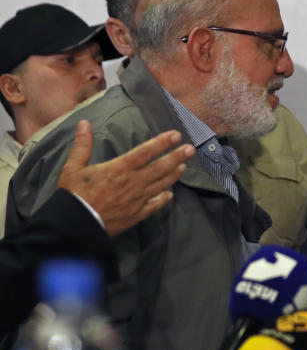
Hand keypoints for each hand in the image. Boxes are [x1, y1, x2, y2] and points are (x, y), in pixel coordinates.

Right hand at [57, 120, 194, 235]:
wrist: (75, 225)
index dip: (162, 142)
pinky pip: (155, 205)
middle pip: (160, 167)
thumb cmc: (74, 195)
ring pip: (161, 184)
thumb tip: (84, 123)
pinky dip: (164, 198)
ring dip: (174, 174)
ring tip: (184, 166)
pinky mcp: (137, 214)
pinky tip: (170, 194)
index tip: (176, 135)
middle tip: (191, 149)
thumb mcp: (73, 167)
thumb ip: (82, 145)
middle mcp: (134, 182)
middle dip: (177, 157)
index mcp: (119, 168)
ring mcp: (138, 199)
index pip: (145, 151)